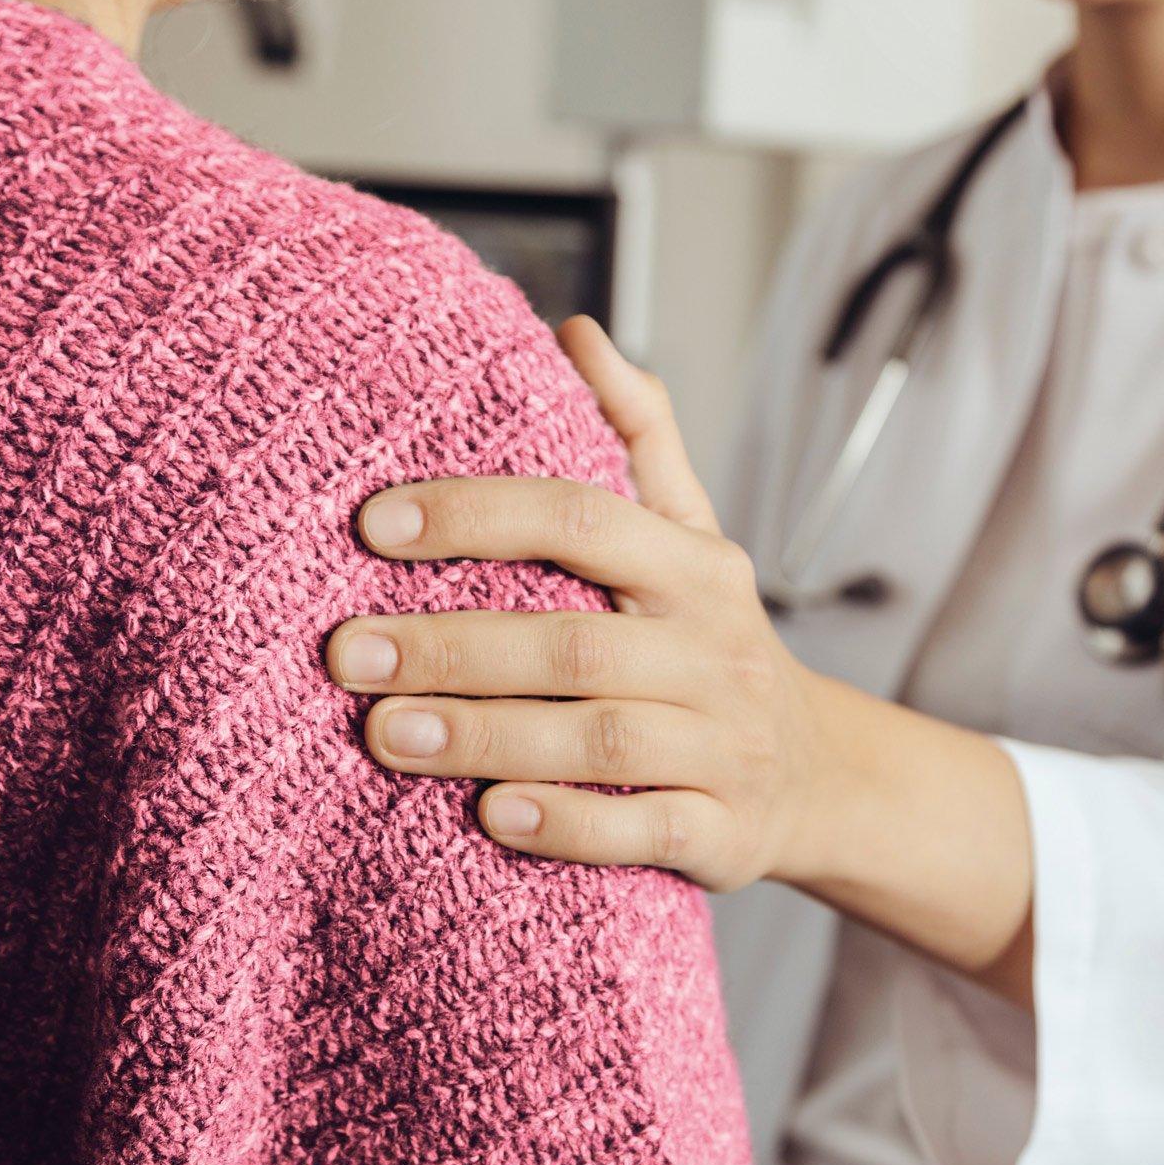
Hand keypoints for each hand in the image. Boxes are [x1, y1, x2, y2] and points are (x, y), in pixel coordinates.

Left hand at [325, 317, 850, 892]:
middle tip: (345, 651)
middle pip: (576, 642)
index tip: (374, 524)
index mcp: (695, 568)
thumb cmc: (712, 643)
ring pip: (600, 740)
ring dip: (487, 736)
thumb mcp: (692, 536)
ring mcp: (724, 746)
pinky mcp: (723, 832)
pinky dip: (568, 826)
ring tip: (384, 732)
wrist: (818, 777)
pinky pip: (644, 830)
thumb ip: (636, 436)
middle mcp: (714, 651)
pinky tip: (492, 816)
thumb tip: (575, 332)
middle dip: (453, 645)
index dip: (478, 516)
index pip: (584, 520)